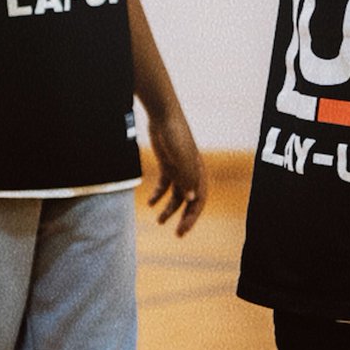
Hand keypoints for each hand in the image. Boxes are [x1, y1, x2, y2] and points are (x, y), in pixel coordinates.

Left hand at [145, 104, 207, 235]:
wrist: (163, 115)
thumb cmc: (175, 134)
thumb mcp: (181, 158)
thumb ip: (187, 177)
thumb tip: (191, 199)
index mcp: (198, 172)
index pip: (199, 200)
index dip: (192, 217)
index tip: (182, 231)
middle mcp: (190, 172)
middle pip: (189, 200)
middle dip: (184, 218)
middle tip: (177, 234)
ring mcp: (178, 169)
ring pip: (176, 195)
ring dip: (169, 209)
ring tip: (159, 221)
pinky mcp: (167, 164)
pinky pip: (164, 185)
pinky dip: (158, 195)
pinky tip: (149, 203)